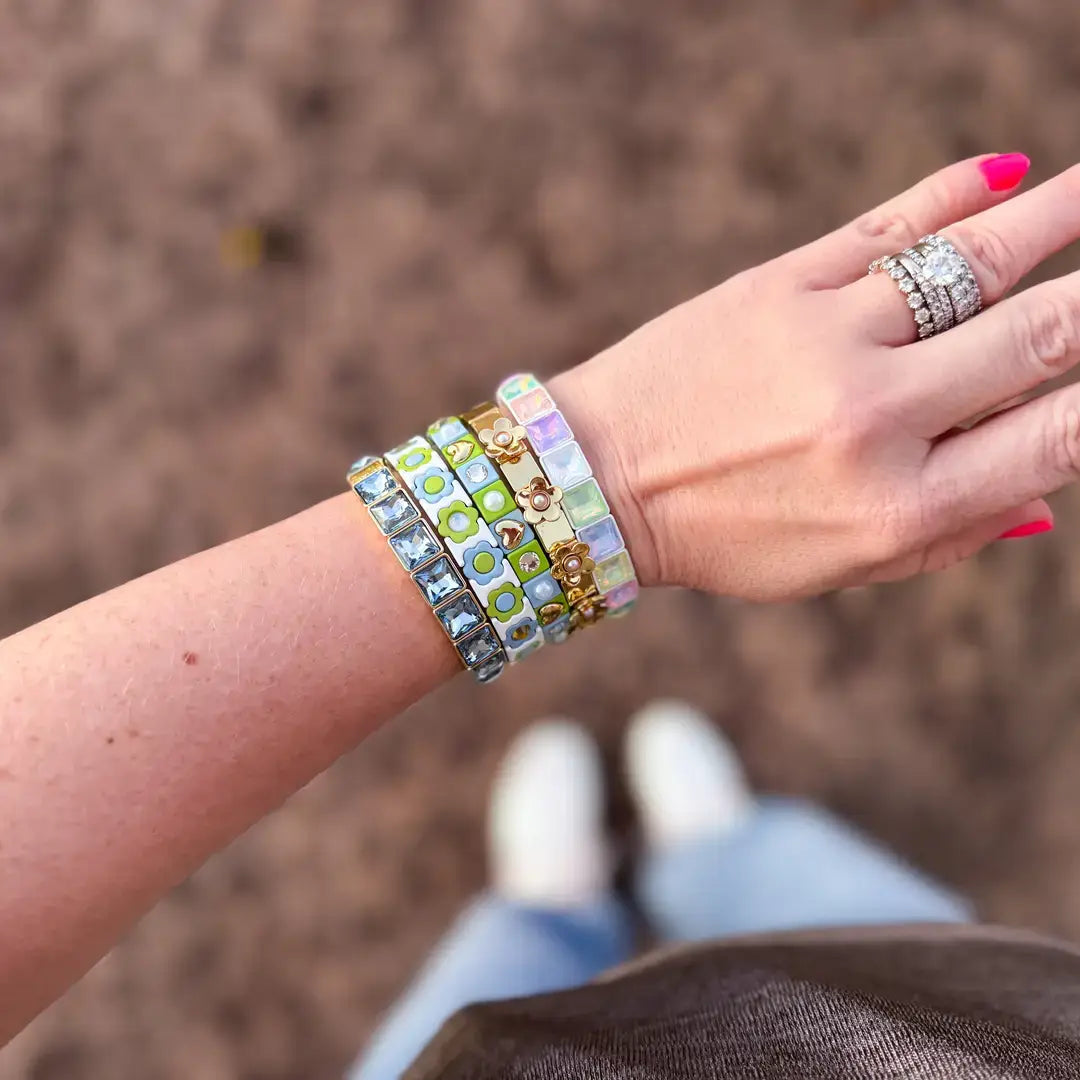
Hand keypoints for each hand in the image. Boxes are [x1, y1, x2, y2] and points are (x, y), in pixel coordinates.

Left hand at [556, 154, 1079, 600]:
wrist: (600, 479)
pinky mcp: (778, 287)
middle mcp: (875, 421)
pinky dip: (956, 193)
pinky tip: (1008, 174)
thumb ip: (947, 536)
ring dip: (1062, 215)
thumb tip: (1048, 499)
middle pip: (1035, 336)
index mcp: (898, 508)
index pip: (1056, 438)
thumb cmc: (726, 535)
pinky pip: (889, 227)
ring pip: (975, 262)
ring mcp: (826, 343)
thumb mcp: (837, 566)